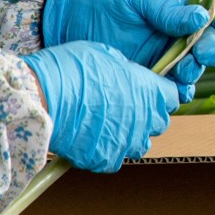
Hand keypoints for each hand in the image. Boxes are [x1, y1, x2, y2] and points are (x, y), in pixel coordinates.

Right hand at [22, 41, 180, 172]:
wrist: (41, 99)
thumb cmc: (71, 70)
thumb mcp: (105, 54)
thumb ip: (125, 69)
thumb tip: (128, 75)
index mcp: (150, 91)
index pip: (173, 95)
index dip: (162, 92)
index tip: (151, 90)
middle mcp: (145, 119)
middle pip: (160, 121)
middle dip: (148, 114)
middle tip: (126, 105)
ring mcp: (127, 142)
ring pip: (140, 143)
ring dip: (130, 134)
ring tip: (108, 123)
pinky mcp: (107, 159)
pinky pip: (115, 157)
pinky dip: (106, 149)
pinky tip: (91, 137)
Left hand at [43, 0, 214, 98]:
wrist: (63, 19)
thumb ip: (167, 8)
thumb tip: (202, 17)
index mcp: (183, 6)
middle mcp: (180, 33)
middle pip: (212, 47)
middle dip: (212, 52)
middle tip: (202, 55)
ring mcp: (166, 56)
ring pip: (195, 71)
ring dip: (194, 73)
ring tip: (181, 72)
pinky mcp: (149, 77)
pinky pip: (173, 89)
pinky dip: (177, 92)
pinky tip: (171, 89)